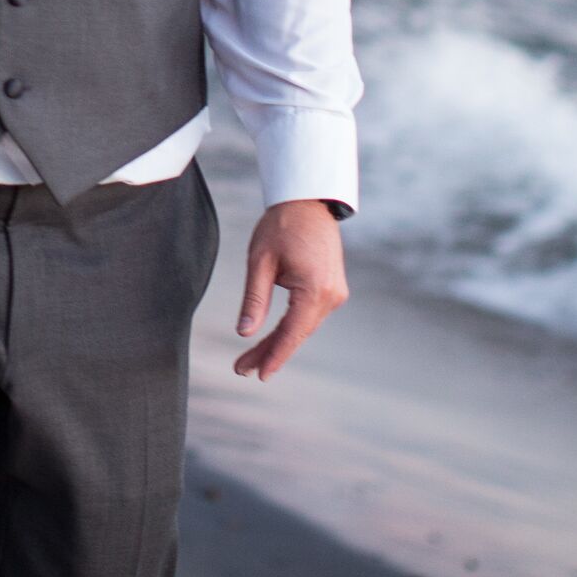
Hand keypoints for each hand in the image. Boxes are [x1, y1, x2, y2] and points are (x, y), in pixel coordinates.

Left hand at [232, 199, 347, 380]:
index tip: (257, 375)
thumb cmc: (282, 225)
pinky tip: (272, 339)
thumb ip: (254, 299)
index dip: (274, 356)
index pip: (292, 332)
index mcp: (314, 289)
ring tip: (249, 359)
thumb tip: (244, 332)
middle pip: (297, 333)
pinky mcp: (332, 289)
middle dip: (270, 352)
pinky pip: (309, 315)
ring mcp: (335, 293)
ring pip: (303, 327)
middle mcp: (331, 295)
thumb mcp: (260, 261)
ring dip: (279, 342)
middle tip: (241, 370)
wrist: (308, 201)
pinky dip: (290, 327)